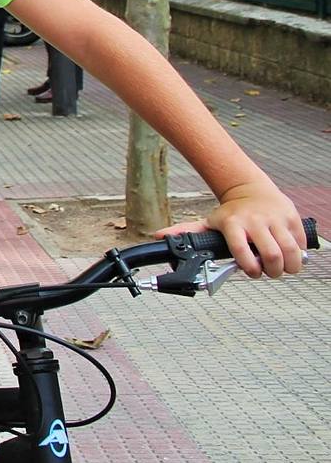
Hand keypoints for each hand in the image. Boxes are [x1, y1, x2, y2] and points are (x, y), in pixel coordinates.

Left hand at [157, 180, 305, 277]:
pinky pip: (302, 243)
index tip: (251, 272)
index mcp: (233, 224)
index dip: (249, 268)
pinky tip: (290, 255)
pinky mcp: (292, 218)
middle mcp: (255, 221)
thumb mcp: (209, 222)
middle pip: (272, 255)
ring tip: (281, 268)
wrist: (251, 189)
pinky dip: (299, 254)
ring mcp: (275, 219)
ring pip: (291, 251)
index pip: (241, 250)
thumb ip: (187, 232)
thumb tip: (160, 237)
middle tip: (269, 273)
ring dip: (289, 267)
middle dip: (272, 271)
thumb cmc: (230, 213)